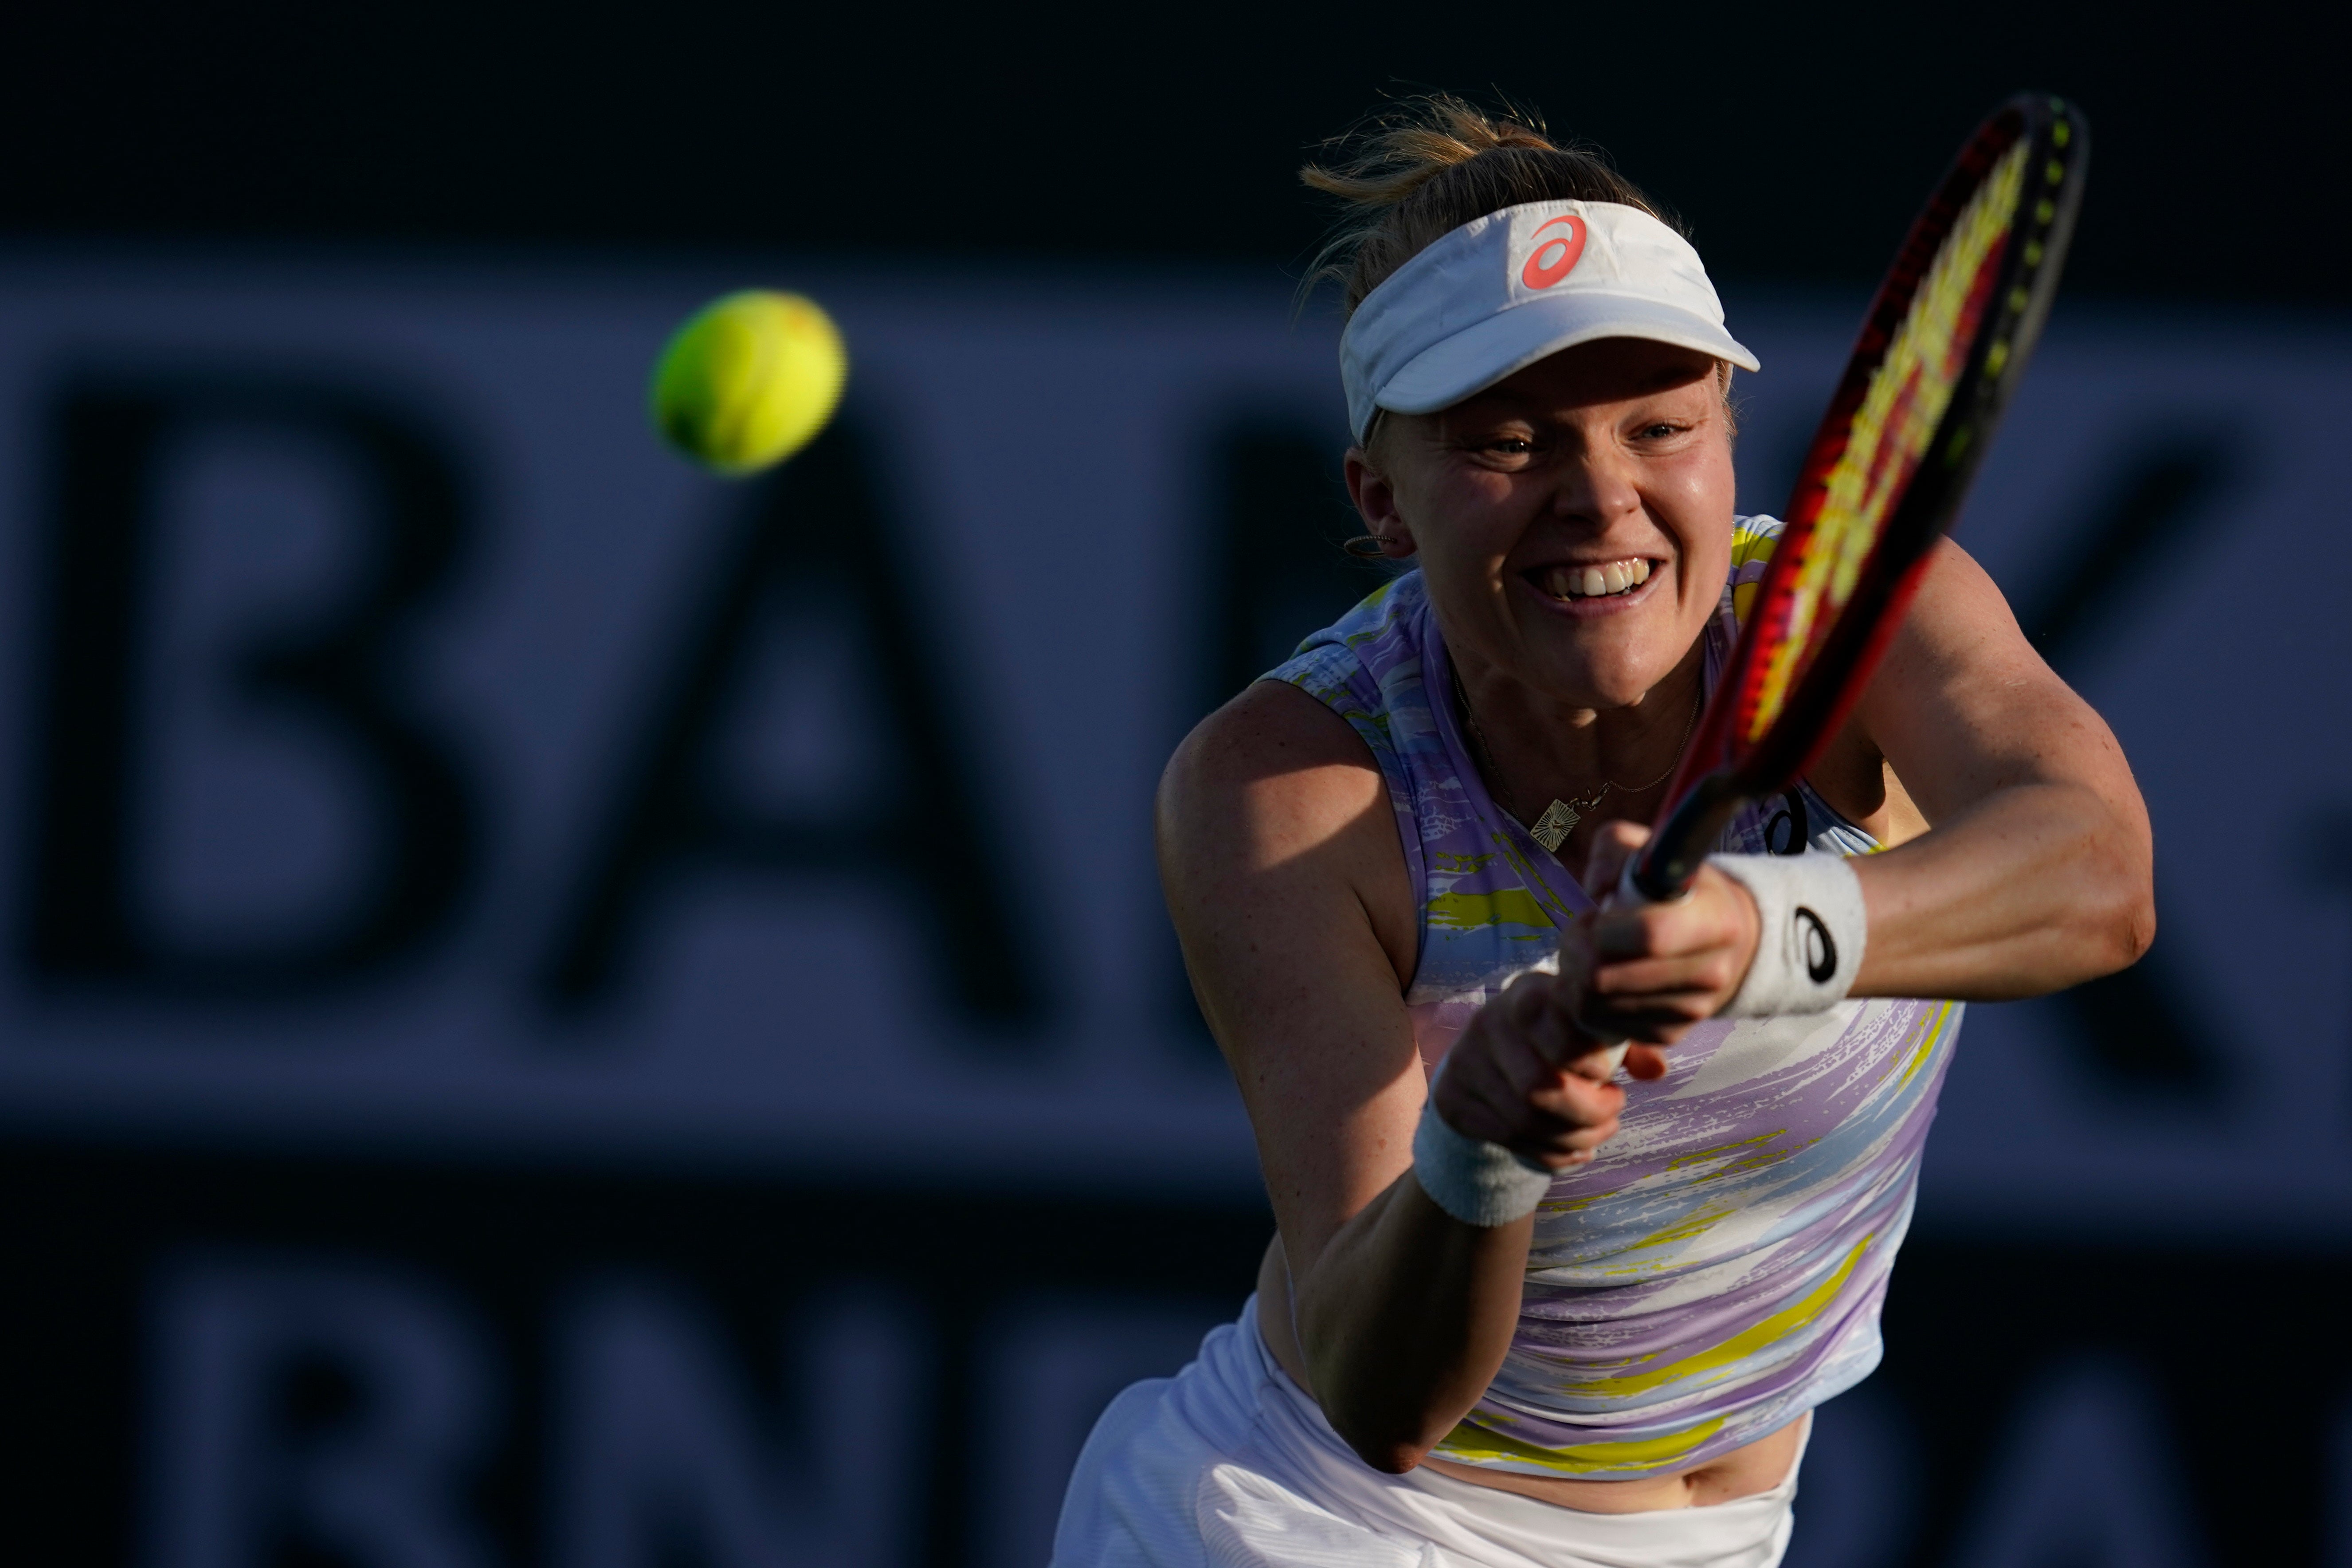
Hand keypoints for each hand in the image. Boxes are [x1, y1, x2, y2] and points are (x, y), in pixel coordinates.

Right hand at [1430, 969, 1667, 1171]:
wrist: (1482, 1058)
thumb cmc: (1553, 1040)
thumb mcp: (1588, 1029)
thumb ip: (1626, 1043)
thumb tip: (1655, 1069)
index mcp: (1529, 995)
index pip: (1562, 1032)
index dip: (1592, 1063)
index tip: (1609, 1076)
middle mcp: (1489, 1023)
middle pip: (1540, 1087)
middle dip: (1589, 1114)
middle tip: (1612, 1112)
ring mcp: (1466, 1063)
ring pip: (1525, 1121)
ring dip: (1575, 1138)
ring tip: (1599, 1132)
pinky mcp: (1454, 1101)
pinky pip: (1509, 1140)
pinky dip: (1552, 1155)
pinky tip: (1574, 1150)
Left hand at [1569, 821, 1762, 1044]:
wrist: (1721, 938)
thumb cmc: (1673, 889)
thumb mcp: (1648, 850)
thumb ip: (1614, 849)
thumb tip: (1598, 889)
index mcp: (1716, 920)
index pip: (1648, 935)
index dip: (1602, 928)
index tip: (1595, 915)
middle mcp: (1711, 972)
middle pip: (1605, 979)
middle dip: (1575, 952)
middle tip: (1581, 934)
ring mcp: (1692, 1010)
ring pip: (1594, 1007)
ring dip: (1574, 978)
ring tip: (1589, 953)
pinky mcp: (1669, 1034)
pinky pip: (1602, 1026)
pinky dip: (1587, 1003)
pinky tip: (1602, 978)